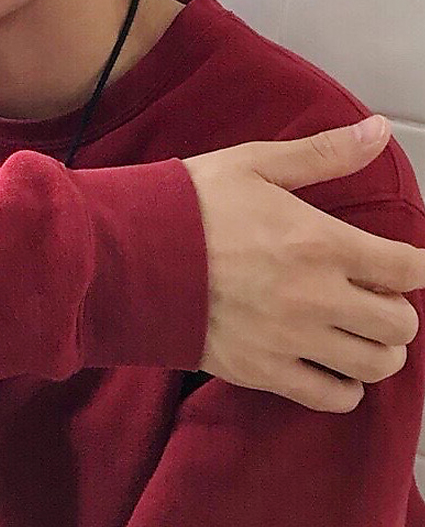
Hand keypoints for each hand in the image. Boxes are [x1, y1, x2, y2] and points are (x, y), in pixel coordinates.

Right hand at [182, 116, 424, 411]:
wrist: (129, 254)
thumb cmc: (190, 204)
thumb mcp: (255, 164)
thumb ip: (324, 153)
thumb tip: (379, 129)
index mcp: (321, 242)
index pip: (408, 267)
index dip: (415, 265)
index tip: (402, 262)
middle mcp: (317, 297)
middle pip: (400, 325)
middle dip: (397, 309)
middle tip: (374, 296)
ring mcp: (292, 340)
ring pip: (375, 365)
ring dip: (378, 349)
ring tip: (357, 332)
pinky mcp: (264, 371)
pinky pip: (332, 398)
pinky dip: (345, 388)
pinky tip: (331, 364)